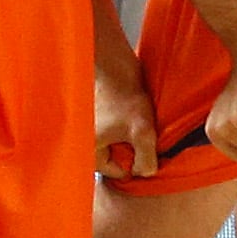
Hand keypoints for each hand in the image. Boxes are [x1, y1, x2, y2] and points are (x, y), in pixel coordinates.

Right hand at [94, 52, 157, 180]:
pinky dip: (130, 125)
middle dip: (134, 149)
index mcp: (90, 150)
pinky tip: (135, 113)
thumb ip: (146, 160)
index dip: (136, 162)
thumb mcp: (141, 133)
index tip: (142, 145)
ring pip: (122, 144)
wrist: (116, 65)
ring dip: (134, 137)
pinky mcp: (104, 118)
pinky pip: (121, 131)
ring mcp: (96, 129)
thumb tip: (146, 172)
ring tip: (138, 120)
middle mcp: (89, 142)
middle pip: (120, 158)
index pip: (118, 172)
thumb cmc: (123, 95)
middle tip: (141, 132)